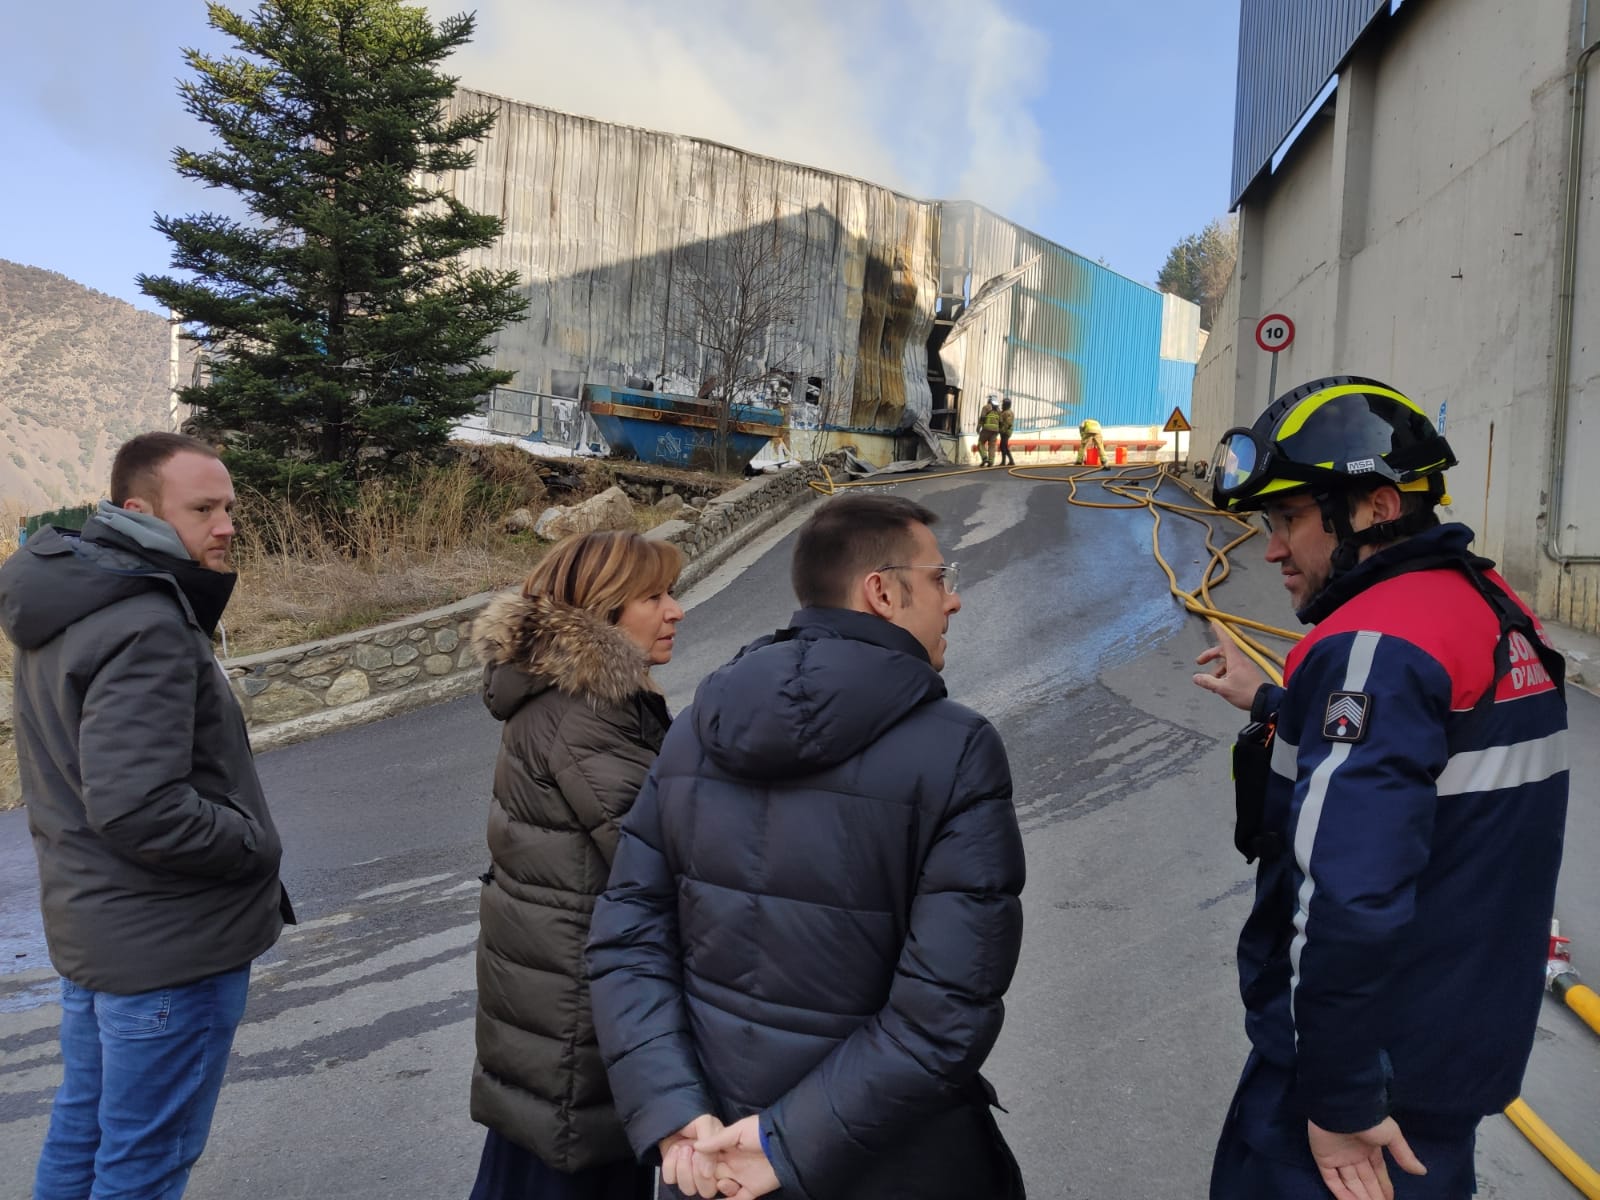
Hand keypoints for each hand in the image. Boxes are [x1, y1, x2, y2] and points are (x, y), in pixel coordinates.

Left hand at [658, 1114, 723, 1198]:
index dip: (716, 1179)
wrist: (673, 1116)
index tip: (708, 1166)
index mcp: (721, 1162)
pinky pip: (670, 1179)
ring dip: (683, 1168)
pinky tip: (674, 1150)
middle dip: (698, 1174)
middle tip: (693, 1152)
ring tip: (683, 1148)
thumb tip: (708, 1173)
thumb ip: (710, 1149)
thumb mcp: (706, 1124)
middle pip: (707, 1191)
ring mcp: (690, 1174)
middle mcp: (707, 1171)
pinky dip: (670, 1164)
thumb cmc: (694, 1119)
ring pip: (688, 1189)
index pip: (724, 1183)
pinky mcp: (674, 1172)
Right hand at [695, 1115, 779, 1199]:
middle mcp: (732, 1163)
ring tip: (724, 1181)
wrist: (785, 1143)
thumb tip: (695, 1145)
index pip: (707, 1157)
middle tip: (706, 1173)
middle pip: (711, 1173)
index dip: (699, 1160)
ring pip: (721, 1187)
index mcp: (727, 1148)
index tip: (690, 1160)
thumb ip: (717, 1140)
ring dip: (719, 1187)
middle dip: (704, 1175)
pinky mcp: (752, 1190)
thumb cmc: (761, 1132)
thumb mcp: (739, 1130)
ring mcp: (741, 1177)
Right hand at [1193, 618, 1267, 710]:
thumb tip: (1196, 677)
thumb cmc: (1245, 693)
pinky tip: (1221, 685)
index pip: (1225, 641)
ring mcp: (1245, 667)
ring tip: (1212, 682)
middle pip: (1222, 652)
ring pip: (1227, 662)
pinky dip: (1224, 674)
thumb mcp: (1223, 688)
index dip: (1218, 632)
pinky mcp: (1247, 674)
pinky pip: (1232, 669)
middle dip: (1210, 656)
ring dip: (1217, 669)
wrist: (1265, 701)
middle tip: (1199, 662)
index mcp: (1235, 660)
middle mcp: (1240, 660)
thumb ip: (1208, 682)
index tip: (1213, 624)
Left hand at [1308, 1117, 1426, 1199]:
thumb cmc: (1369, 1121)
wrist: (1343, 1109)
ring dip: (1360, 1198)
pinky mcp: (1323, 1159)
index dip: (1384, 1187)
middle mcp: (1354, 1154)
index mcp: (1369, 1147)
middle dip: (1373, 1195)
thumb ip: (1404, 1155)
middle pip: (1365, 1180)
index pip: (1378, 1172)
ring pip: (1350, 1183)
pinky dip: (1341, 1194)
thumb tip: (1422, 1171)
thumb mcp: (1392, 1136)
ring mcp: (1338, 1157)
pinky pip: (1332, 1180)